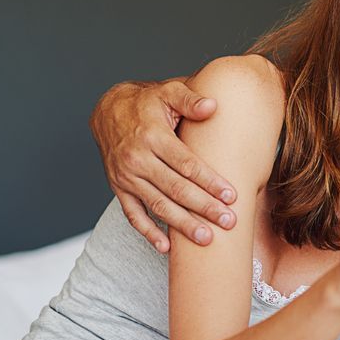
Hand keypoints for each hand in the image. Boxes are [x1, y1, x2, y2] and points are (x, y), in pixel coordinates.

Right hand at [91, 79, 237, 251]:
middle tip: (228, 222)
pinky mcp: (119, 188)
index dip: (209, 181)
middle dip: (203, 207)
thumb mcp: (168, 92)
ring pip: (158, 205)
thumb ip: (190, 99)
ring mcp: (126, 177)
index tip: (231, 196)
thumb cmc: (147, 102)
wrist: (108, 110)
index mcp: (153, 136)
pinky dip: (148, 232)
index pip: (186, 164)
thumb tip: (212, 105)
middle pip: (175, 189)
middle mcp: (137, 159)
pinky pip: (133, 214)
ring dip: (182, 224)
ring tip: (206, 239)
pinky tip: (166, 247)